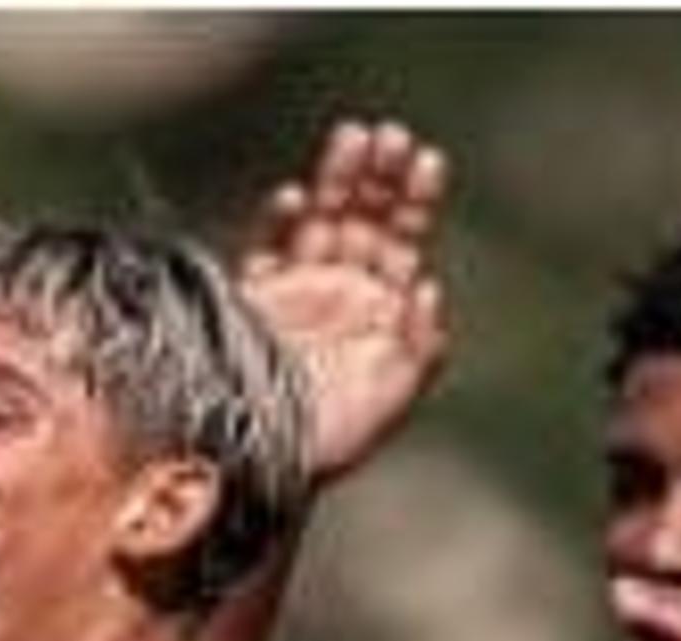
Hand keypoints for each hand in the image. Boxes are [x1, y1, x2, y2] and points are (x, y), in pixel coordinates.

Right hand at [239, 117, 452, 488]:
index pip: (403, 238)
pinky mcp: (252, 299)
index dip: (415, 199)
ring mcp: (296, 290)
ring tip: (351, 140)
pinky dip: (278, 222)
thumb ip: (418, 344)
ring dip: (335, 179)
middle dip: (376, 176)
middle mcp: (341, 292)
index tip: (426, 161)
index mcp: (381, 310)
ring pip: (318, 219)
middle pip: (362, 217)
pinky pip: (266, 249)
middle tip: (387, 135)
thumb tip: (427, 286)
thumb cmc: (333, 440)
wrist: (262, 464)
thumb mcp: (393, 395)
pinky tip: (295, 199)